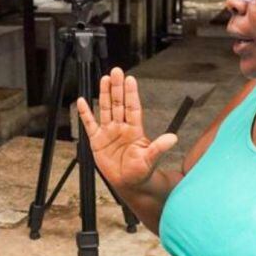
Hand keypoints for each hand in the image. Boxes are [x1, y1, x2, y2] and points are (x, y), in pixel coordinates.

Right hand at [76, 67, 178, 190]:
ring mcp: (109, 132)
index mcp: (135, 130)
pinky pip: (90, 125)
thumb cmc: (141, 172)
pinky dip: (85, 114)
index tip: (130, 79)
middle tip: (116, 71)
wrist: (129, 184)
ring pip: (106, 109)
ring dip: (104, 94)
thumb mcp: (150, 160)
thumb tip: (173, 138)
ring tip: (104, 79)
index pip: (132, 107)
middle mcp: (121, 127)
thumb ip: (159, 148)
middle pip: (118, 103)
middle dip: (117, 87)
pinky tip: (82, 102)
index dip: (131, 93)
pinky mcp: (97, 141)